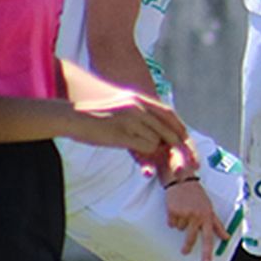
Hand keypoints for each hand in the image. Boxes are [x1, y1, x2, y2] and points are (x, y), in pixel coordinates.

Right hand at [68, 88, 187, 155]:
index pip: (169, 114)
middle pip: (169, 128)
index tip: (188, 142)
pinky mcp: (123, 133)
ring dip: (155, 151)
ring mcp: (131, 119)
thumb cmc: (92, 114)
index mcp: (139, 99)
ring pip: (158, 139)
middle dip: (180, 146)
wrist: (70, 115)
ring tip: (147, 158)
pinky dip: (146, 154)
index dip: (180, 129)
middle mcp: (138, 106)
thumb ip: (137, 112)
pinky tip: (137, 158)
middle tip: (189, 162)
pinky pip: (146, 146)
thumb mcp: (120, 106)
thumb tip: (152, 127)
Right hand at [159, 151, 229, 260]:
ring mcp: (184, 214)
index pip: (209, 237)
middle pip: (191, 238)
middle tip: (184, 252)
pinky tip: (175, 209)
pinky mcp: (173, 212)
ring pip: (180, 229)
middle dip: (187, 246)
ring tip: (183, 211)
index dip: (207, 252)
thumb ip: (218, 225)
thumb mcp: (210, 208)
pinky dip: (172, 219)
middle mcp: (196, 216)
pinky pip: (171, 223)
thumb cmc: (198, 196)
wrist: (183, 181)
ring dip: (180, 223)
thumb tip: (227, 237)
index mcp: (207, 216)